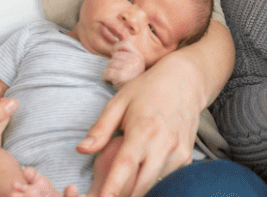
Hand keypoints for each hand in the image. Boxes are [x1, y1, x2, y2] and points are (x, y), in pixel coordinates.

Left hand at [79, 54, 200, 196]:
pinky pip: (166, 179)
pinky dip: (152, 183)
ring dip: (137, 191)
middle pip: (141, 183)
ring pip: (155, 184)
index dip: (114, 186)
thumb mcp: (120, 101)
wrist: (186, 80)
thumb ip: (100, 128)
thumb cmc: (149, 89)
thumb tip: (81, 149)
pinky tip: (140, 177)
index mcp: (143, 129)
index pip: (126, 165)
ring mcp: (177, 152)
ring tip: (121, 190)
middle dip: (123, 196)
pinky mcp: (185, 157)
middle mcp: (163, 143)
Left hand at [103, 40, 146, 88]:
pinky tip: (111, 81)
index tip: (113, 53)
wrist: (135, 96)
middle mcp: (135, 59)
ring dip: (109, 72)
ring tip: (116, 78)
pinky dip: (105, 78)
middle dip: (113, 65)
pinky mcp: (121, 75)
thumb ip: (127, 56)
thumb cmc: (131, 81)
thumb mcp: (134, 66)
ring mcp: (128, 67)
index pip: (125, 44)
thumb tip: (112, 50)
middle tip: (118, 73)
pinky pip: (106, 72)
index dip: (116, 47)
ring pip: (109, 64)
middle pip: (114, 56)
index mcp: (139, 56)